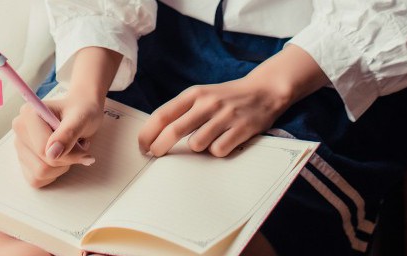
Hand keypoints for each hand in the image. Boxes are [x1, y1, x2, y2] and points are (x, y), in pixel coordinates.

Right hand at [12, 97, 103, 187]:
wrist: (80, 113)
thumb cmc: (82, 112)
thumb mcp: (81, 118)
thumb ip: (67, 134)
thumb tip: (52, 154)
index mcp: (29, 114)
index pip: (43, 149)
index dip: (69, 154)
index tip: (83, 147)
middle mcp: (20, 129)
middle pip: (43, 164)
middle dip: (66, 160)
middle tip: (76, 145)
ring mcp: (20, 146)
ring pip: (40, 174)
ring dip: (61, 167)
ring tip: (68, 149)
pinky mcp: (24, 160)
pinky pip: (36, 180)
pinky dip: (53, 174)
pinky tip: (60, 158)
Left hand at [138, 78, 290, 156]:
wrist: (265, 90)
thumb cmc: (226, 97)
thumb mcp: (201, 96)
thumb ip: (181, 111)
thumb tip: (155, 135)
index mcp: (194, 94)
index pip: (162, 115)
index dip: (148, 133)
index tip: (142, 146)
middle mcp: (208, 103)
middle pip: (174, 131)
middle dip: (160, 147)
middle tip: (157, 154)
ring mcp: (225, 116)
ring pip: (197, 144)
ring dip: (198, 147)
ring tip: (208, 138)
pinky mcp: (241, 129)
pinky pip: (218, 150)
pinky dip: (218, 150)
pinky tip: (224, 141)